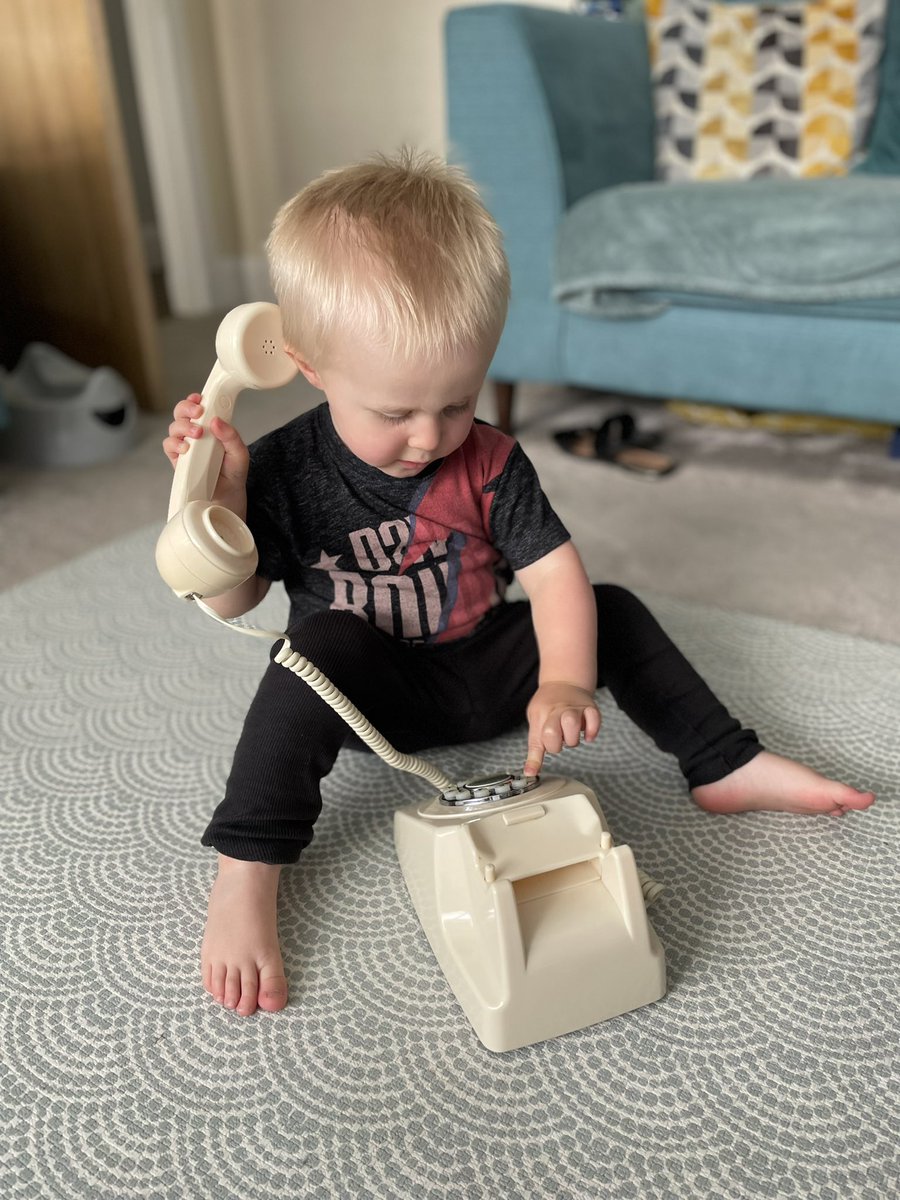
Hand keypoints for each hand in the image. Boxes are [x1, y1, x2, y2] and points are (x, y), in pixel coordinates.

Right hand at [162, 393, 249, 509]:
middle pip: (180, 413)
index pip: (197, 407)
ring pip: (174, 427)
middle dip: (186, 409)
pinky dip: (175, 444)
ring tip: (197, 434)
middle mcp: (194, 433)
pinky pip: (169, 446)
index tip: (200, 399)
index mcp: (209, 426)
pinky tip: (186, 449)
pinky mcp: (177, 459)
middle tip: (198, 413)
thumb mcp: (239, 452)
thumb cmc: (233, 471)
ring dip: (183, 427)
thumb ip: (231, 436)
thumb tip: (216, 421)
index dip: (194, 400)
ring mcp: (185, 445)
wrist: (228, 494)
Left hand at [523, 681, 600, 776]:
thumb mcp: (536, 720)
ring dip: (572, 739)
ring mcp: (574, 708)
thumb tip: (530, 772)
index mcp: (540, 714)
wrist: (563, 680)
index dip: (534, 760)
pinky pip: (594, 719)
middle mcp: (556, 710)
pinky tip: (588, 735)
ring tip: (571, 736)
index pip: (535, 740)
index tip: (531, 772)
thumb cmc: (548, 704)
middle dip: (556, 745)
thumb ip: (535, 745)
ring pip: (572, 724)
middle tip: (558, 742)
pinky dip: (592, 731)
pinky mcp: (589, 707)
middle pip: (552, 732)